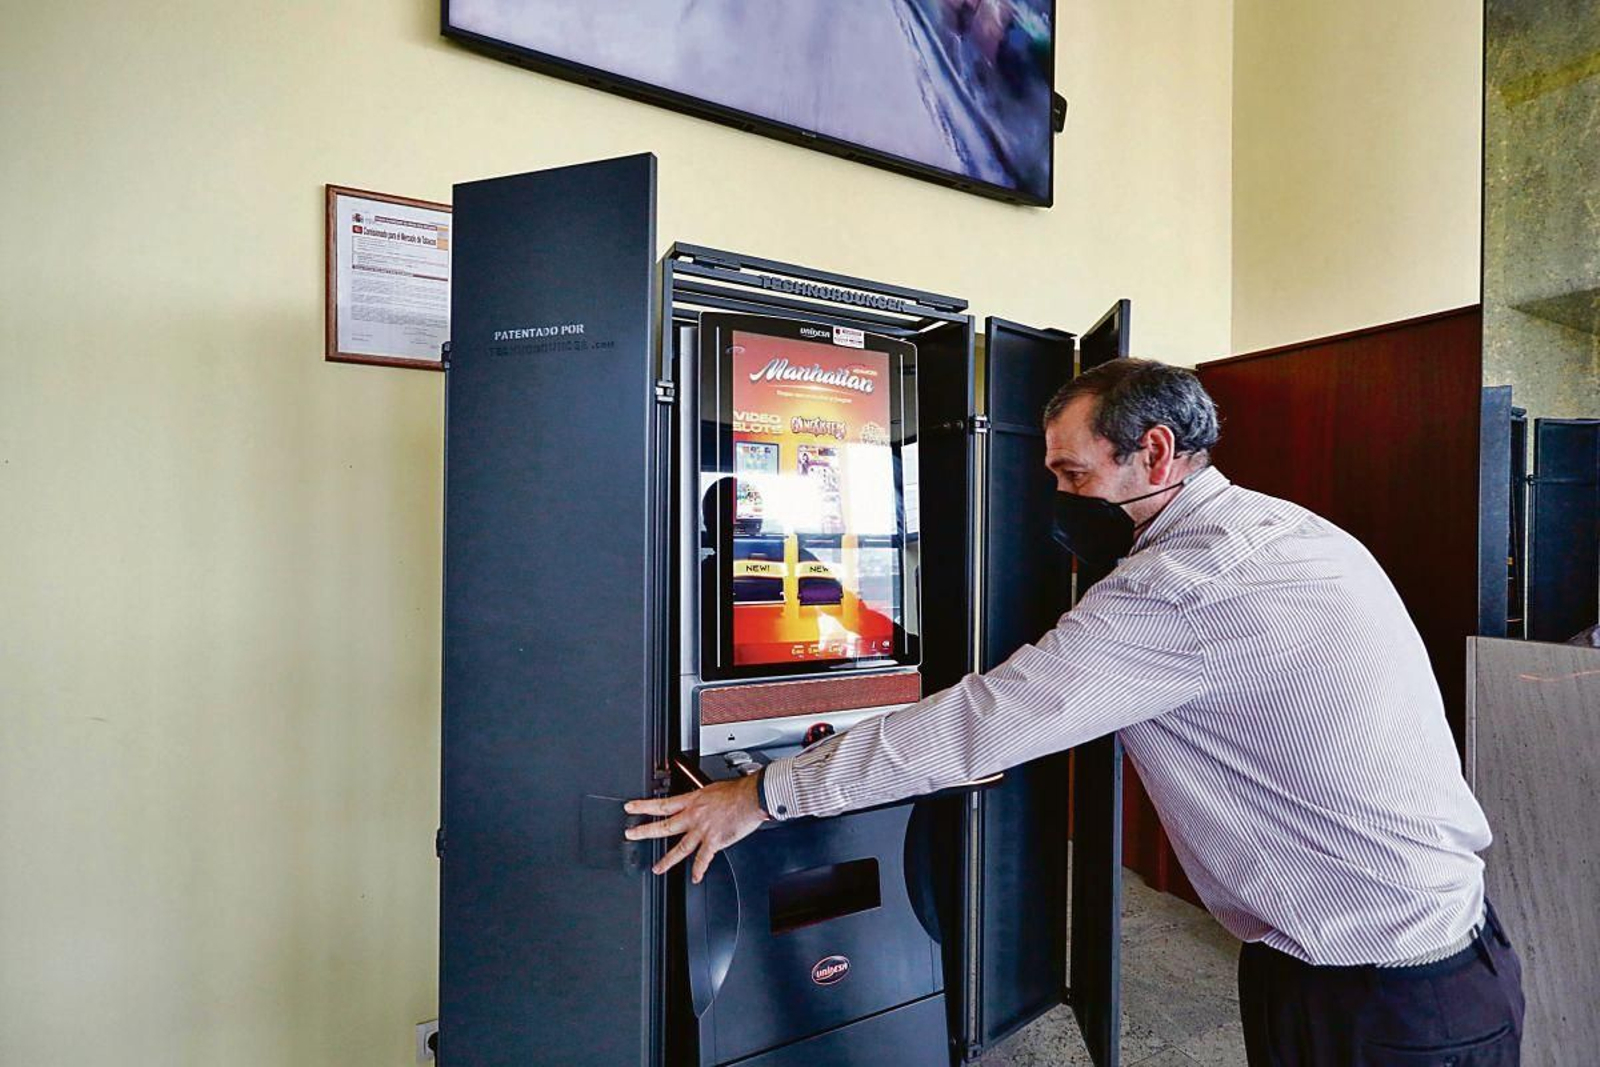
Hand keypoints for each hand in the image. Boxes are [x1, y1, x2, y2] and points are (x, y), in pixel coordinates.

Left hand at [624, 774, 769, 882]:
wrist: (751, 796)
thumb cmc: (737, 791)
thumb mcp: (712, 789)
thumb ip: (703, 799)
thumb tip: (702, 802)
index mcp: (692, 801)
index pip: (662, 804)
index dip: (644, 806)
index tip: (631, 807)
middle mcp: (694, 816)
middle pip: (664, 826)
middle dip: (644, 831)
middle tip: (631, 834)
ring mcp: (702, 830)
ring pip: (679, 848)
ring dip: (667, 860)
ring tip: (657, 869)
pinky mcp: (714, 841)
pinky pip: (703, 859)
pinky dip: (699, 870)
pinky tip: (695, 877)